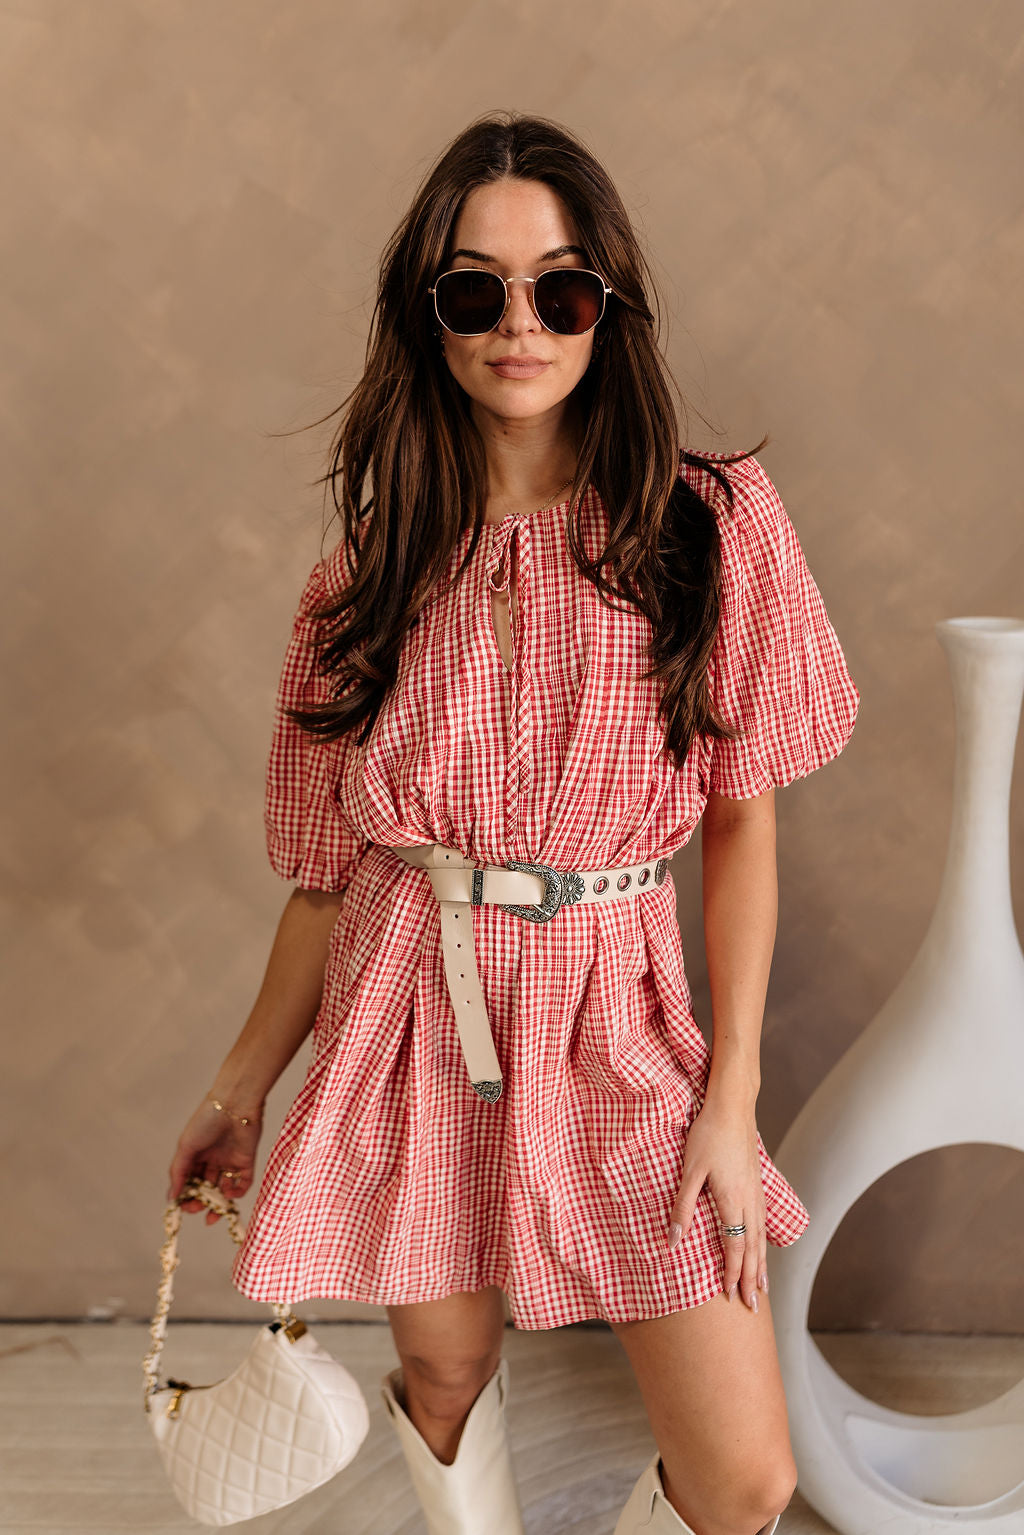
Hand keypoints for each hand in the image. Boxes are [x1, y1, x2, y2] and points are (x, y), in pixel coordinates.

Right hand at [167, 1096, 263, 1225]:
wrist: (234, 1104)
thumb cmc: (206, 1120)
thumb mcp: (186, 1147)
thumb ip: (179, 1172)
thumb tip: (172, 1198)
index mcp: (196, 1155)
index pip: (190, 1182)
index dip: (186, 1196)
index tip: (182, 1207)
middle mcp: (213, 1160)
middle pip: (206, 1188)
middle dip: (201, 1202)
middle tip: (197, 1209)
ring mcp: (230, 1161)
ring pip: (224, 1189)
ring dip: (219, 1202)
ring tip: (213, 1208)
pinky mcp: (246, 1161)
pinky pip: (243, 1183)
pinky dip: (237, 1193)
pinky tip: (228, 1194)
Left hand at [668, 1097, 767, 1310]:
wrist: (733, 1106)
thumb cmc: (707, 1135)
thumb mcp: (689, 1171)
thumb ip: (682, 1207)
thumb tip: (673, 1241)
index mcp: (733, 1201)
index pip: (735, 1247)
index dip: (732, 1273)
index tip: (730, 1295)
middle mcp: (750, 1202)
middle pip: (753, 1249)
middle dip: (752, 1278)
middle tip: (753, 1305)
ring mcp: (756, 1192)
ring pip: (762, 1237)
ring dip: (762, 1264)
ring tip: (764, 1286)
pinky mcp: (757, 1182)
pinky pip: (763, 1222)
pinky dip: (764, 1242)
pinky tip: (763, 1245)